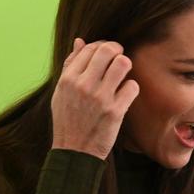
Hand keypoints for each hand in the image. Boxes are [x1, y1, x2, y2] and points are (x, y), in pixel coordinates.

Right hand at [50, 38, 138, 159]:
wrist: (74, 151)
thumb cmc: (68, 120)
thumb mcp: (61, 91)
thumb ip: (70, 65)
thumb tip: (80, 41)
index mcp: (68, 78)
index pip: (90, 48)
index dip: (102, 45)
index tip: (107, 52)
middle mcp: (84, 85)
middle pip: (107, 51)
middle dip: (117, 50)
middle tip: (119, 58)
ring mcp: (100, 98)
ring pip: (123, 64)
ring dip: (126, 66)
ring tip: (123, 75)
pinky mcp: (115, 111)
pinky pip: (132, 86)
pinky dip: (132, 88)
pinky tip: (125, 94)